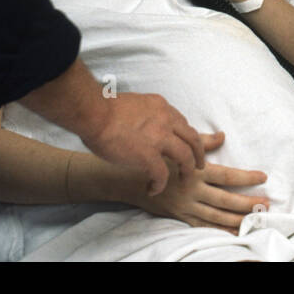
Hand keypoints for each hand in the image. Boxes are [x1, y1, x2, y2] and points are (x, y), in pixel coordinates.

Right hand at [81, 92, 205, 192]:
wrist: (93, 113)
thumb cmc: (102, 108)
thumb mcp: (133, 104)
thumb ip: (143, 114)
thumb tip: (138, 125)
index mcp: (160, 107)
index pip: (182, 122)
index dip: (185, 136)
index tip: (184, 145)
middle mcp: (165, 120)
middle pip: (192, 138)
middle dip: (199, 153)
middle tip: (200, 164)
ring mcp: (159, 138)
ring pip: (186, 157)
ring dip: (188, 170)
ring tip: (184, 180)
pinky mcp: (148, 155)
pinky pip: (162, 174)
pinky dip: (160, 184)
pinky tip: (153, 189)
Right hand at [130, 132, 269, 233]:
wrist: (129, 178)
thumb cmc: (157, 157)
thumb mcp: (178, 146)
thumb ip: (202, 142)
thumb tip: (223, 135)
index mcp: (195, 171)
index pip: (227, 176)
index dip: (247, 178)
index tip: (263, 177)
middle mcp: (192, 191)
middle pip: (226, 200)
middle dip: (248, 203)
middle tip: (266, 204)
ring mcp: (186, 206)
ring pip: (217, 217)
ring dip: (238, 219)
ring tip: (256, 218)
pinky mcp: (179, 216)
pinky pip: (202, 226)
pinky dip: (219, 230)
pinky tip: (234, 232)